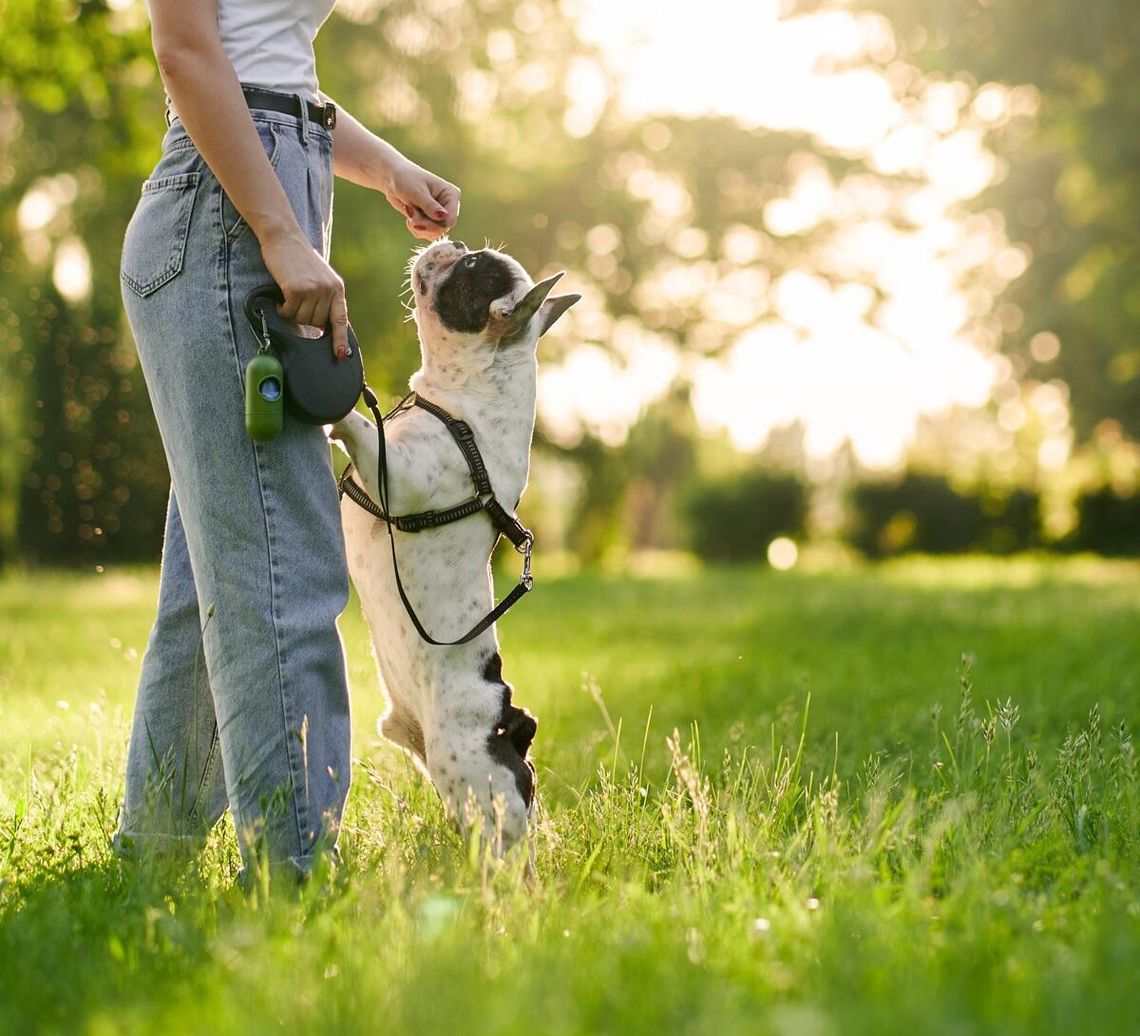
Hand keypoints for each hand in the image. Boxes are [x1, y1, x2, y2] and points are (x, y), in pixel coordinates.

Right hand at [259, 227, 349, 360]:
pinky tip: (281, 297)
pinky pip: (288, 313)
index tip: (340, 355)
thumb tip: (321, 326)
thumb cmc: (299, 260)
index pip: (340, 320)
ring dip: (292, 313)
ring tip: (289, 296)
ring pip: (302, 320)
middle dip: (304, 318)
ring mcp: (314, 290)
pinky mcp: (296, 289)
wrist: (284, 237)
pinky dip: (282, 310)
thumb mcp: (320, 278)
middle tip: (297, 302)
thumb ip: (325, 299)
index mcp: (337, 288)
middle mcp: (328, 290)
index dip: (340, 340)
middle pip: (316, 323)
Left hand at [383, 159, 460, 240]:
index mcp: (451, 195)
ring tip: (410, 212)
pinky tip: (410, 216)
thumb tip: (443, 216)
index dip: (435, 225)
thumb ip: (430, 206)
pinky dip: (415, 229)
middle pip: (442, 229)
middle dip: (424, 226)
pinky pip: (426, 234)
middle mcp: (448, 206)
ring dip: (418, 227)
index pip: (450, 220)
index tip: (417, 223)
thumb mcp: (417, 192)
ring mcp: (439, 214)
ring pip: (434, 233)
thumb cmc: (406, 179)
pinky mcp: (430, 220)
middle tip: (410, 215)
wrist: (393, 178)